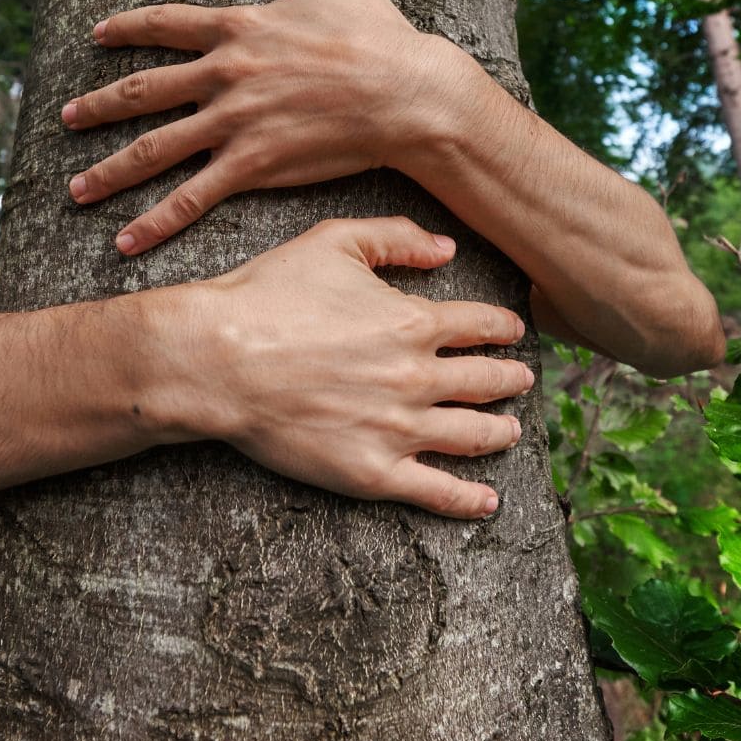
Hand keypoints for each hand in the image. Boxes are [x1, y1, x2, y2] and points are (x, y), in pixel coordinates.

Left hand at [62, 0, 468, 253]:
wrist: (407, 92)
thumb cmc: (379, 33)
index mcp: (238, 27)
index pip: (164, 24)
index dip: (125, 29)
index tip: (96, 36)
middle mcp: (223, 73)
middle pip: (141, 90)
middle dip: (97, 106)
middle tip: (64, 118)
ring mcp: (232, 121)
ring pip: (153, 149)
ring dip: (109, 172)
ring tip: (75, 190)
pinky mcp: (251, 164)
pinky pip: (191, 197)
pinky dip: (155, 220)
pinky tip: (125, 240)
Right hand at [167, 217, 530, 518]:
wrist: (218, 358)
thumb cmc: (268, 295)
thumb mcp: (333, 242)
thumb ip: (395, 238)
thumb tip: (446, 249)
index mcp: (414, 322)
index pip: (482, 325)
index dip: (504, 328)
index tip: (513, 331)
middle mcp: (418, 378)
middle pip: (487, 382)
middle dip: (511, 379)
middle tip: (522, 380)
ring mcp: (398, 429)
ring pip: (473, 436)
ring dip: (501, 433)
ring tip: (511, 431)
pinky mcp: (371, 472)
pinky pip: (436, 492)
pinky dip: (469, 500)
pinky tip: (487, 502)